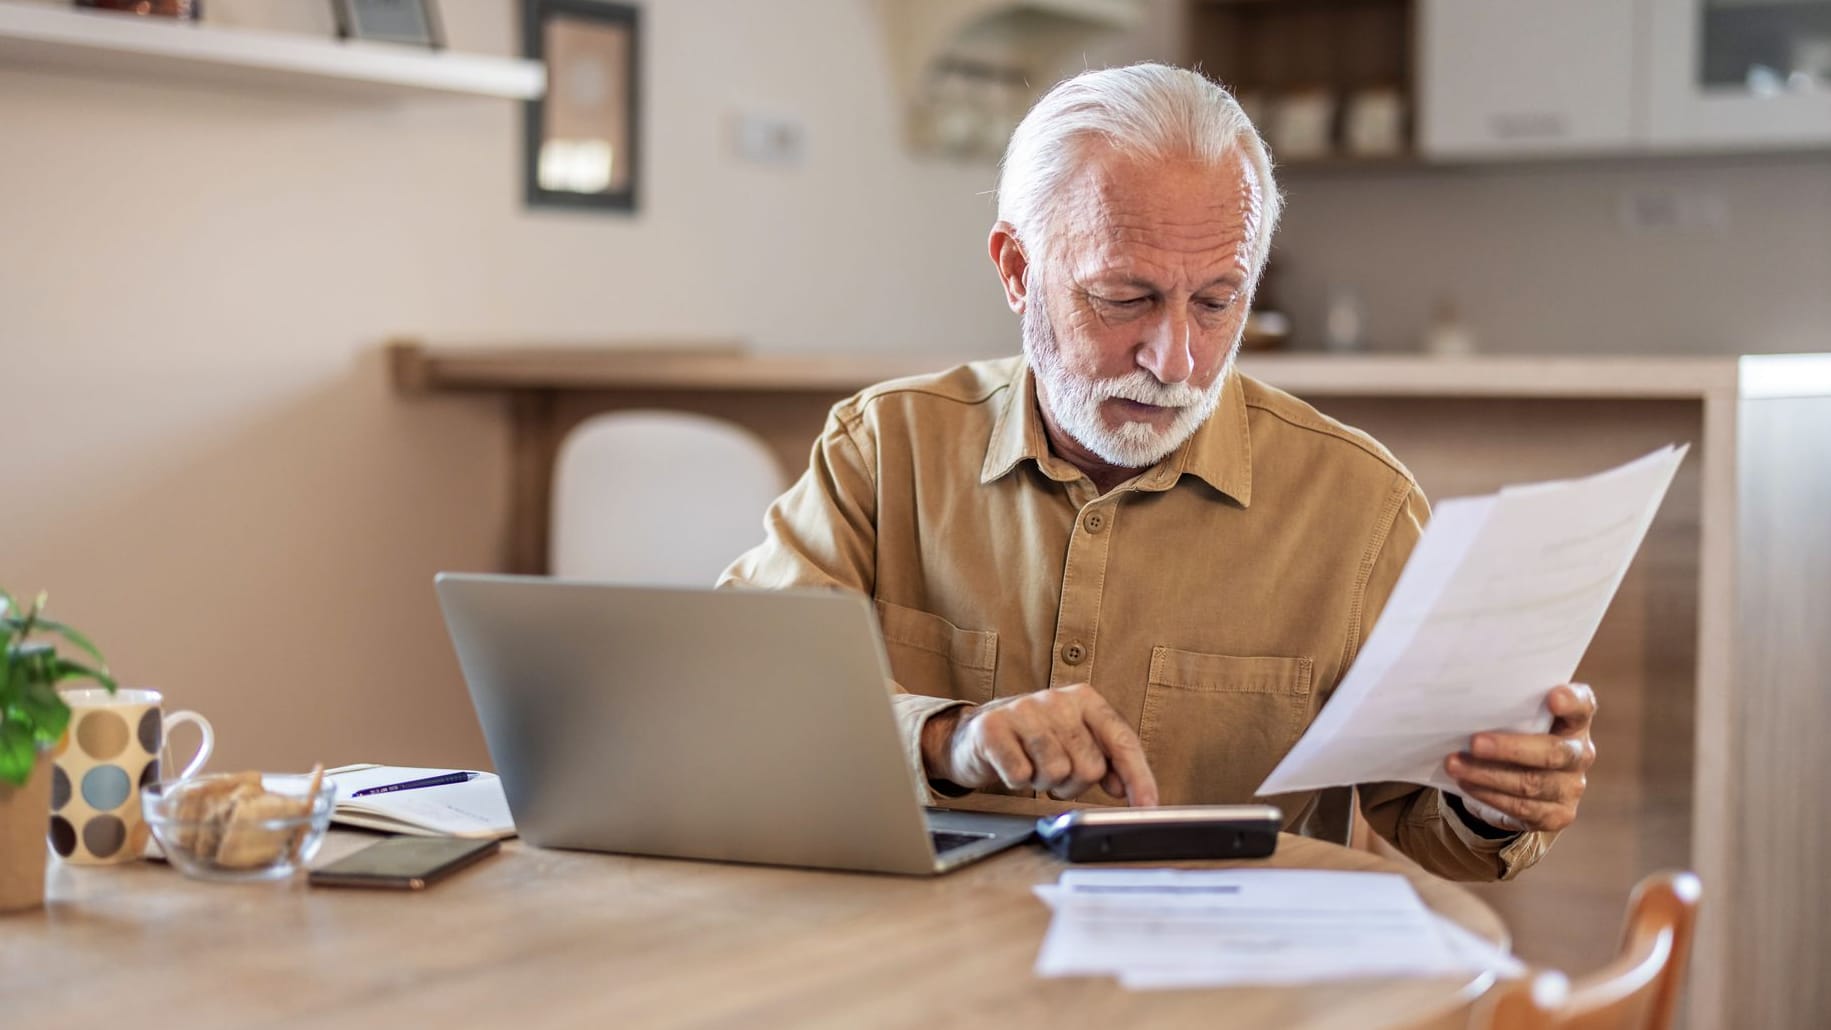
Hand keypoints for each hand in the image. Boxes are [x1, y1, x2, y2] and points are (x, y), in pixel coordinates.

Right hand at [921, 684, 1159, 806]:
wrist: (976, 733)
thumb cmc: (1033, 740)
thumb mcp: (1074, 741)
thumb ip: (1105, 759)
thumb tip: (1125, 788)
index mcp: (1084, 698)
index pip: (1121, 740)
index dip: (1138, 776)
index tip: (1148, 805)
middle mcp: (1056, 699)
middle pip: (1089, 765)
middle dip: (1075, 783)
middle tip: (1056, 774)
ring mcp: (1022, 711)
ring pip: (1056, 772)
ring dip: (1044, 782)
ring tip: (1034, 767)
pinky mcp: (992, 728)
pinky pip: (1021, 775)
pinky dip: (1017, 781)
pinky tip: (1012, 766)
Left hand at [1444, 683, 1596, 832]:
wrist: (1519, 782)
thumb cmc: (1514, 736)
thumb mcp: (1515, 718)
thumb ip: (1507, 707)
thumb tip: (1465, 701)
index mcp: (1574, 721)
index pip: (1582, 706)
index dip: (1571, 702)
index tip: (1553, 697)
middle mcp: (1580, 754)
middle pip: (1554, 752)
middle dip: (1510, 748)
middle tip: (1474, 743)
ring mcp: (1571, 787)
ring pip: (1531, 783)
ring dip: (1487, 774)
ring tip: (1454, 764)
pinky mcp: (1558, 815)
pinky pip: (1521, 807)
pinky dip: (1489, 795)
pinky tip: (1466, 784)